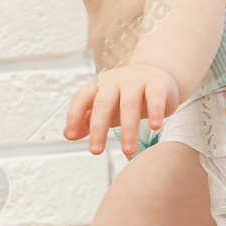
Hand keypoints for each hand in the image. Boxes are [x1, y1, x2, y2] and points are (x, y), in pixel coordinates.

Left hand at [64, 64, 180, 157]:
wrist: (156, 74)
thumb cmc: (125, 96)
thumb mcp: (105, 108)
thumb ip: (86, 120)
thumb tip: (68, 135)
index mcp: (99, 86)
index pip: (81, 98)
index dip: (74, 115)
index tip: (71, 135)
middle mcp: (115, 81)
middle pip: (103, 103)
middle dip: (98, 128)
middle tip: (95, 151)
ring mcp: (137, 81)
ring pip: (129, 104)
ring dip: (128, 129)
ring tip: (128, 150)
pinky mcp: (158, 85)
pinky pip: (155, 98)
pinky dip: (155, 112)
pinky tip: (155, 126)